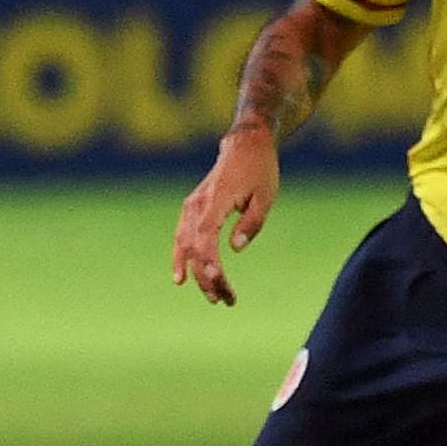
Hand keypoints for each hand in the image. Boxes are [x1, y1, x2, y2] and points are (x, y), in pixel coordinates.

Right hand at [173, 124, 280, 305]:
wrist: (245, 144)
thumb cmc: (259, 170)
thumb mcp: (265, 197)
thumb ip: (251, 224)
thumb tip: (235, 250)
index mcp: (217, 198)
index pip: (206, 235)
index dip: (209, 260)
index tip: (220, 281)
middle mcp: (198, 203)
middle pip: (194, 246)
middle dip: (207, 276)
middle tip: (224, 300)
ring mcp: (192, 205)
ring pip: (184, 245)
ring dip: (195, 272)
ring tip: (211, 296)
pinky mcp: (192, 208)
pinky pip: (182, 237)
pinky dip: (181, 257)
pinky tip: (182, 277)